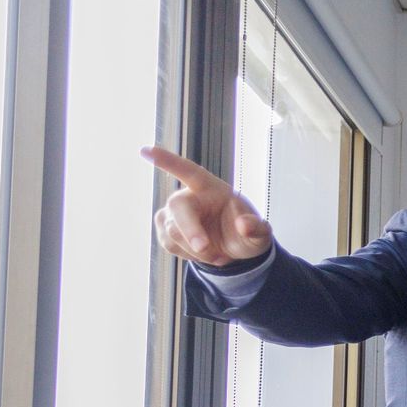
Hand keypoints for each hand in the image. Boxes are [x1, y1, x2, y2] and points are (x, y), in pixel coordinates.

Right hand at [142, 145, 271, 265]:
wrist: (234, 247)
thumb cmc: (245, 231)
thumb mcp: (260, 233)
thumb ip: (256, 228)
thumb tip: (244, 225)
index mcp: (210, 187)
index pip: (187, 170)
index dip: (168, 161)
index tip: (146, 151)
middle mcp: (188, 196)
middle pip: (178, 208)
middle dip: (190, 230)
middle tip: (204, 248)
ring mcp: (172, 213)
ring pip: (174, 233)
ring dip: (198, 251)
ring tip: (219, 254)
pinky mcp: (165, 229)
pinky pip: (170, 245)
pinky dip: (190, 256)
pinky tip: (205, 253)